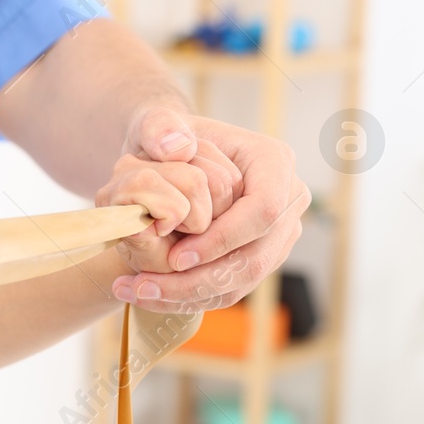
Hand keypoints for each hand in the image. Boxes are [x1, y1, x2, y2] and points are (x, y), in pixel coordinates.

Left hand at [113, 106, 310, 312]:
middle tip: (144, 286)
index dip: (223, 238)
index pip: (263, 209)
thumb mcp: (154, 125)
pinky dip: (189, 299)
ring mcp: (277, 234)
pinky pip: (229, 290)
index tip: (175, 257)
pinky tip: (147, 295)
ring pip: (242, 280)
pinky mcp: (258, 259)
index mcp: (272, 161)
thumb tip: (178, 148)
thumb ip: (160, 127)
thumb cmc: (165, 141)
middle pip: (255, 256)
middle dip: (199, 278)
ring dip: (188, 295)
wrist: (166, 162)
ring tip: (137, 293)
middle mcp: (287, 200)